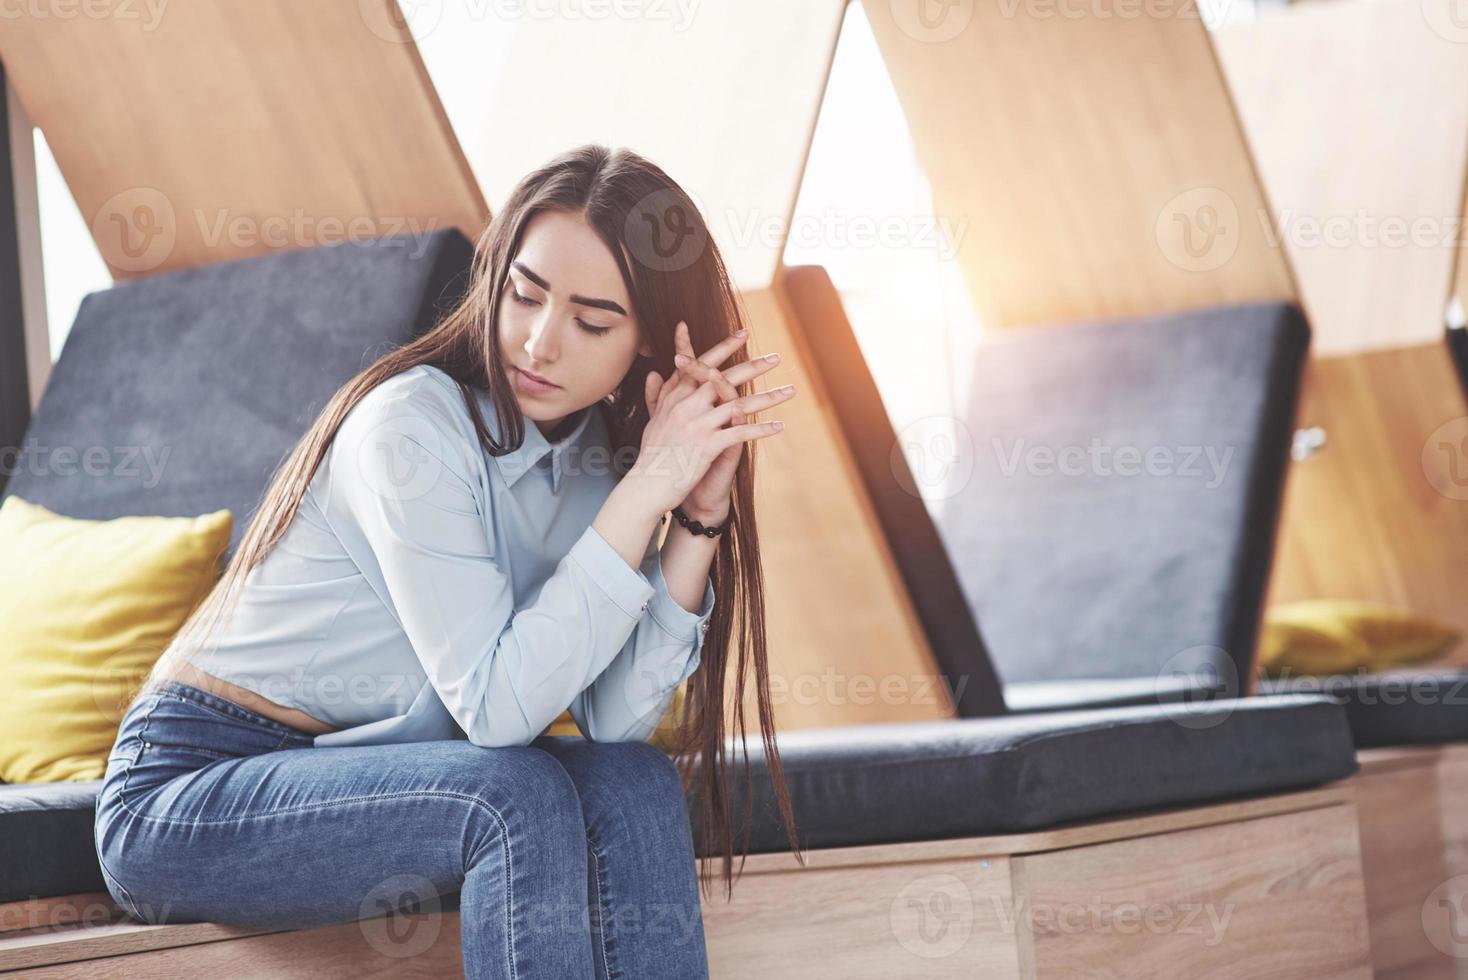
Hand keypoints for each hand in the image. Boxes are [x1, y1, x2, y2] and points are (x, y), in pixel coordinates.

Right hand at [632, 320, 795, 519]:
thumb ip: (656, 395)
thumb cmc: (650, 456)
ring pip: (737, 404)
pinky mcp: (706, 446)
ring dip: (767, 398)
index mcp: (675, 398)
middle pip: (723, 378)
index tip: (742, 333)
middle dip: (752, 366)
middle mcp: (686, 406)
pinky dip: (761, 430)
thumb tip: (654, 371)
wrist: (646, 487)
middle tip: (776, 358)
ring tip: (789, 390)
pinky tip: (779, 427)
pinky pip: (739, 434)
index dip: (723, 347)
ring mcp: (697, 425)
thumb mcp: (652, 420)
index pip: (701, 364)